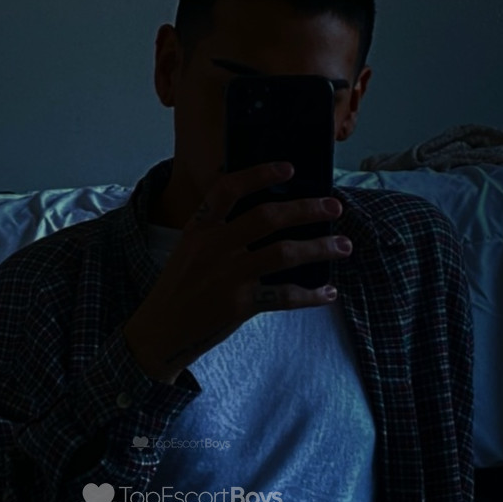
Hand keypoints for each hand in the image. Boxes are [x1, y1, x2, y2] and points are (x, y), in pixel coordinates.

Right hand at [123, 160, 348, 381]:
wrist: (160, 333)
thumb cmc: (178, 289)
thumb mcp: (188, 250)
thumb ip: (216, 230)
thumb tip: (262, 214)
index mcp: (199, 228)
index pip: (229, 189)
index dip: (260, 174)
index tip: (289, 168)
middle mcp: (214, 247)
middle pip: (268, 218)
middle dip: (307, 210)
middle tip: (334, 207)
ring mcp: (228, 276)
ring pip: (284, 253)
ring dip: (319, 247)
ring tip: (343, 246)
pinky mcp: (239, 305)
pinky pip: (284, 296)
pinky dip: (310, 295)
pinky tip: (327, 293)